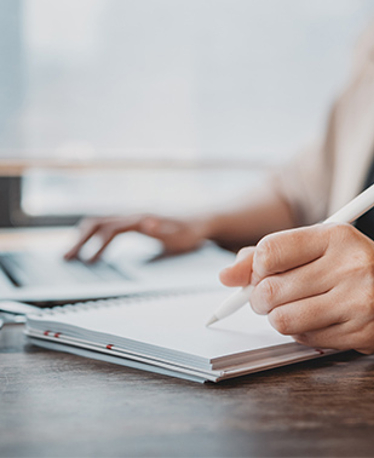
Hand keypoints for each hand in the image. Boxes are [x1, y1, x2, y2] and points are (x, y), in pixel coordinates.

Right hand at [64, 214, 208, 261]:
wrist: (203, 220)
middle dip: (80, 240)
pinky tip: (93, 248)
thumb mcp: (179, 235)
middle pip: (98, 222)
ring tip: (73, 254)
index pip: (110, 230)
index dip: (96, 245)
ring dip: (84, 236)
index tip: (87, 262)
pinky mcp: (136, 221)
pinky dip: (95, 235)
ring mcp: (134, 217)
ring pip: (101, 221)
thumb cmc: (191, 231)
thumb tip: (146, 223)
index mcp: (141, 219)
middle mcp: (134, 215)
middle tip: (66, 258)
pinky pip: (109, 225)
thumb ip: (163, 231)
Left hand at [220, 224, 373, 354]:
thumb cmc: (359, 266)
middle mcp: (349, 265)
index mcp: (335, 235)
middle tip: (269, 297)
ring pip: (283, 320)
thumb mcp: (320, 247)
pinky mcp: (363, 331)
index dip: (254, 268)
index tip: (259, 274)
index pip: (270, 250)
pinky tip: (315, 320)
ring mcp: (359, 300)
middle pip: (270, 290)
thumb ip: (270, 255)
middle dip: (259, 298)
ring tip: (292, 309)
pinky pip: (305, 339)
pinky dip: (299, 332)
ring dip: (278, 318)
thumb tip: (226, 275)